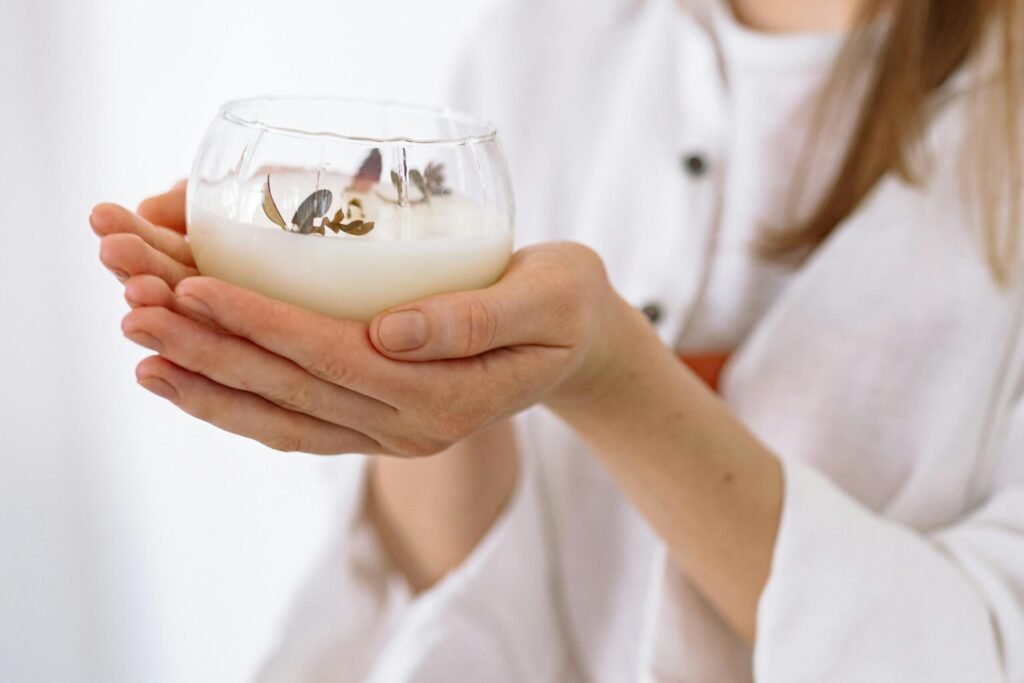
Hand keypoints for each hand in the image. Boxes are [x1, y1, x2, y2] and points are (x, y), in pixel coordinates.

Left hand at [90, 186, 636, 455]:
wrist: (576, 346)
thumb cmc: (565, 306)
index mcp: (449, 397)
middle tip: (137, 305)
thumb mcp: (546, 298)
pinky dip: (237, 406)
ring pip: (282, 417)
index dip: (264, 324)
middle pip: (292, 391)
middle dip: (210, 349)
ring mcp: (390, 434)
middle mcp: (411, 428)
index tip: (196, 285)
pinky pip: (296, 425)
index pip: (336, 358)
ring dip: (207, 384)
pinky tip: (190, 380)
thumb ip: (475, 319)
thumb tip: (389, 331)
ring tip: (141, 348)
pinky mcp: (377, 424)